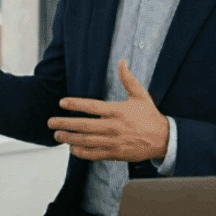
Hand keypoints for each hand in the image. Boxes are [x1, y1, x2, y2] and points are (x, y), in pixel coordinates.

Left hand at [47, 59, 169, 161]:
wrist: (164, 139)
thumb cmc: (150, 116)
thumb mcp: (141, 95)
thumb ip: (128, 79)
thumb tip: (122, 62)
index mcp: (117, 111)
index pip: (91, 106)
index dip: (75, 104)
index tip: (62, 102)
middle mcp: (113, 127)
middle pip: (83, 125)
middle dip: (65, 123)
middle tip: (51, 122)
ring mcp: (113, 141)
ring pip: (86, 141)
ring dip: (69, 138)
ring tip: (57, 135)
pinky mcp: (115, 153)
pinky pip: (94, 154)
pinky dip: (81, 152)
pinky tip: (72, 148)